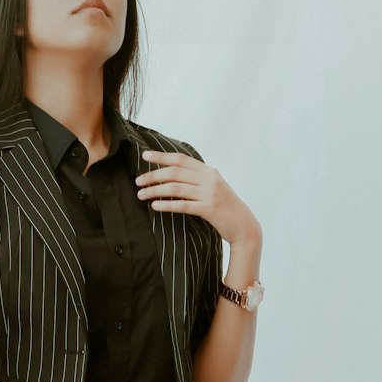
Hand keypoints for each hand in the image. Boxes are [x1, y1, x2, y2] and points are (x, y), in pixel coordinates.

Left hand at [136, 150, 260, 245]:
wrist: (244, 226)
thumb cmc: (225, 208)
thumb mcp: (213, 188)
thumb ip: (197, 180)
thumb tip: (174, 176)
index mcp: (209, 171)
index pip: (180, 159)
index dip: (161, 156)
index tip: (144, 156)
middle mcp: (209, 179)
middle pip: (174, 172)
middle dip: (153, 175)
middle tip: (138, 181)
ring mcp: (210, 193)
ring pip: (176, 188)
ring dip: (155, 190)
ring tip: (141, 195)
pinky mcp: (209, 209)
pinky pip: (183, 205)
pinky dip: (167, 205)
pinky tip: (155, 206)